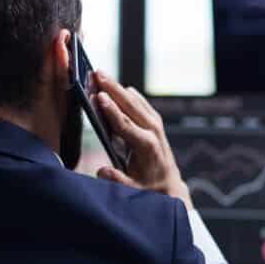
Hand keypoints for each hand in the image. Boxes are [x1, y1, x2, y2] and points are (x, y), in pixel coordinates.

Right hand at [94, 71, 193, 208]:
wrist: (169, 186)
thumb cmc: (148, 188)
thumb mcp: (131, 190)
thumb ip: (116, 180)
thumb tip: (102, 171)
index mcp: (146, 146)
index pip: (125, 124)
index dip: (110, 110)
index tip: (98, 96)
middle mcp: (153, 132)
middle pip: (130, 105)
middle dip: (112, 89)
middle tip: (96, 73)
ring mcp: (156, 125)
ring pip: (135, 100)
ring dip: (118, 87)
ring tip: (101, 74)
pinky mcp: (155, 122)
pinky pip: (140, 103)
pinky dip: (128, 94)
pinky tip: (118, 86)